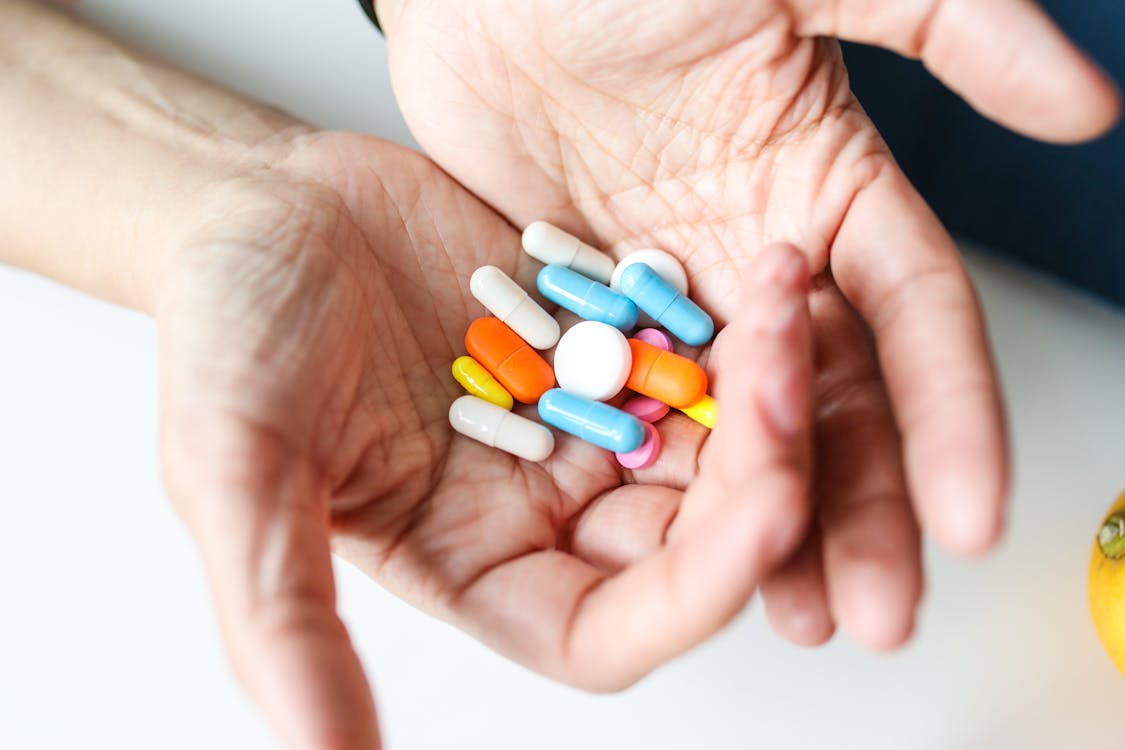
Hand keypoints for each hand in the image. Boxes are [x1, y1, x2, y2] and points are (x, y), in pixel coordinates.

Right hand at [158, 132, 818, 746]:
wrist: (256, 203)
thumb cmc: (227, 333)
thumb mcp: (236, 470)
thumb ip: (281, 615)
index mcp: (474, 566)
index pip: (611, 629)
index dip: (696, 594)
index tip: (761, 520)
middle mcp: (542, 507)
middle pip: (690, 532)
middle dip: (762, 469)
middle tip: (790, 375)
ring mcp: (581, 421)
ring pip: (711, 437)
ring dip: (765, 387)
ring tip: (788, 303)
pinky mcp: (601, 338)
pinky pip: (693, 344)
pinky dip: (732, 319)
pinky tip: (768, 272)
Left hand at [376, 0, 1120, 646]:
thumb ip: (943, 25)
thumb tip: (1087, 106)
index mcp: (830, 189)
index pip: (914, 320)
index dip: (950, 417)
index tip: (971, 516)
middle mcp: (766, 261)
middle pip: (839, 402)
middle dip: (868, 506)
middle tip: (879, 610)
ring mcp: (681, 300)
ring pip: (747, 431)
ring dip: (778, 522)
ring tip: (796, 614)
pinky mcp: (602, 320)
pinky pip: (647, 417)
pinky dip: (671, 487)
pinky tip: (682, 556)